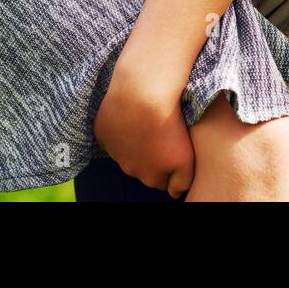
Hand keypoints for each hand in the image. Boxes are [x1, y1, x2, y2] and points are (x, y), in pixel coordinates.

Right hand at [94, 59, 194, 197]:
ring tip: (146, 121)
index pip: (160, 180)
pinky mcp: (102, 133)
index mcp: (150, 177)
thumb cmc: (169, 125)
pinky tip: (130, 115)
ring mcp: (113, 151)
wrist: (142, 94)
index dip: (168, 166)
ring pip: (126, 151)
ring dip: (134, 141)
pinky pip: (112, 135)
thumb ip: (182, 181)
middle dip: (150, 155)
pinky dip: (119, 128)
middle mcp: (129, 169)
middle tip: (160, 133)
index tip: (172, 148)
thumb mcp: (186, 158)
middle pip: (142, 167)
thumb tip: (175, 193)